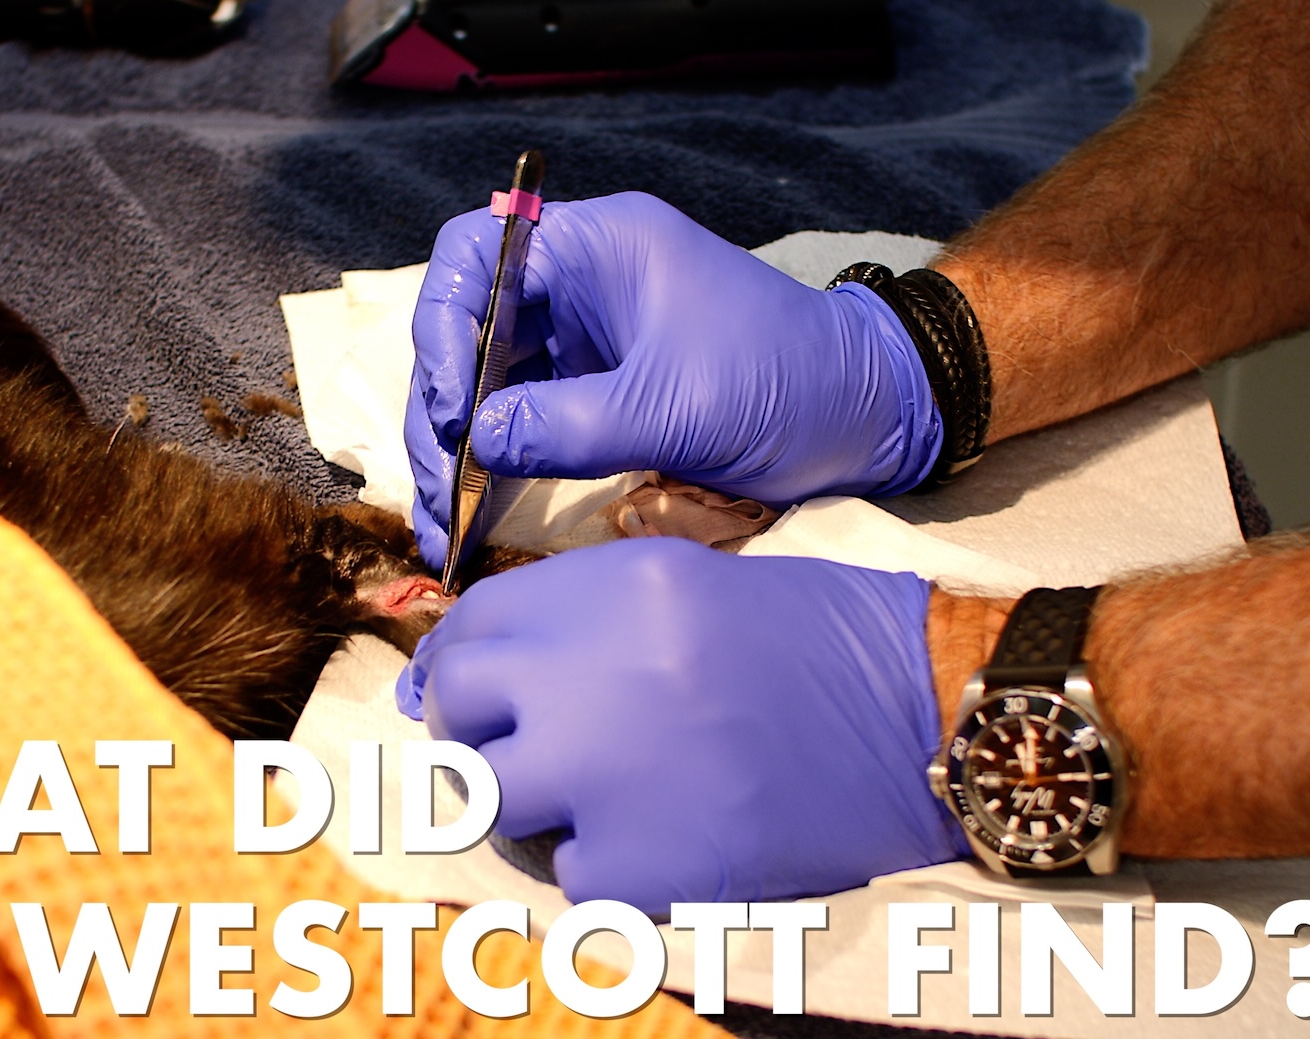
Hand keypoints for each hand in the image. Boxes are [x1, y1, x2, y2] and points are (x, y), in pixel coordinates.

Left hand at [395, 538, 966, 912]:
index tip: (462, 691)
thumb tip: (477, 670)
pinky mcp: (645, 863)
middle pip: (460, 707)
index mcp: (610, 591)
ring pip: (492, 797)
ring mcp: (609, 773)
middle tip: (512, 749)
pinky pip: (570, 875)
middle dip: (473, 731)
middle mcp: (590, 674)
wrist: (928, 714)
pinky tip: (662, 840)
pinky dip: (605, 867)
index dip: (457, 663)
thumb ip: (584, 621)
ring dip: (531, 801)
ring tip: (596, 797)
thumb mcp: (691, 587)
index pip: (473, 627)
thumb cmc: (825, 644)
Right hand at [404, 191, 940, 569]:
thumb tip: (476, 445)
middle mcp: (582, 282)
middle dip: (444, 407)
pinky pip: (525, 415)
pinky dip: (499, 462)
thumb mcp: (675, 410)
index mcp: (600, 247)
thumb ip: (568, 425)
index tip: (452, 408)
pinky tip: (479, 516)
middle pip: (471, 326)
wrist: (867, 418)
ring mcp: (587, 336)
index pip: (477, 254)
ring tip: (450, 520)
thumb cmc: (789, 387)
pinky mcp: (598, 387)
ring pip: (489, 379)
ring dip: (463, 446)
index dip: (445, 326)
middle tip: (441, 486)